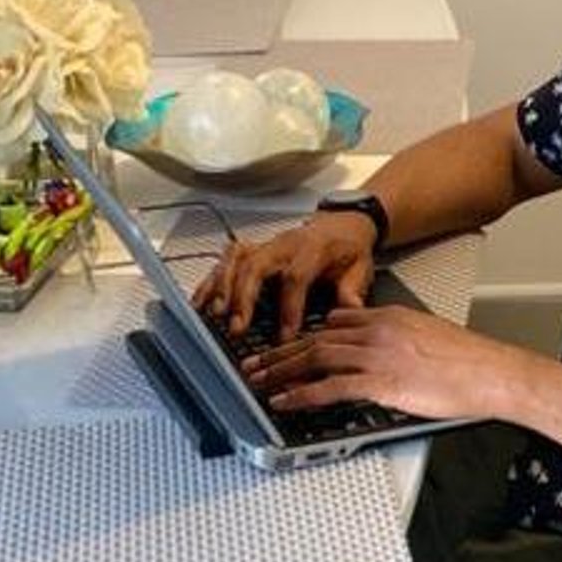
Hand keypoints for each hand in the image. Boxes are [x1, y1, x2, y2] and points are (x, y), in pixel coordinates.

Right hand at [191, 214, 376, 339]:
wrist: (342, 223)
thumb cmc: (348, 249)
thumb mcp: (360, 268)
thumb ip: (352, 291)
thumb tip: (351, 312)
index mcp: (313, 249)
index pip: (296, 278)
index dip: (289, 308)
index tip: (285, 337)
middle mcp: (284, 244)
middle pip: (256, 265)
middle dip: (243, 296)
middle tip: (237, 326)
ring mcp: (266, 244)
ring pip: (236, 260)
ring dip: (222, 287)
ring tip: (214, 315)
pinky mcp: (253, 249)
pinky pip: (226, 260)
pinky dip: (211, 281)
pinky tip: (201, 302)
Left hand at [245, 307, 520, 421]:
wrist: (490, 371)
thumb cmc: (470, 361)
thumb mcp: (430, 337)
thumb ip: (402, 340)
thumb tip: (391, 356)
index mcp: (389, 317)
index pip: (336, 322)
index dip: (307, 336)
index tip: (291, 347)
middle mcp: (376, 331)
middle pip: (316, 338)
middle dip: (281, 352)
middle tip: (258, 363)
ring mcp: (376, 355)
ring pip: (315, 358)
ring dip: (281, 371)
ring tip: (259, 382)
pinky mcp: (380, 381)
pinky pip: (329, 387)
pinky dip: (301, 394)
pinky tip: (284, 402)